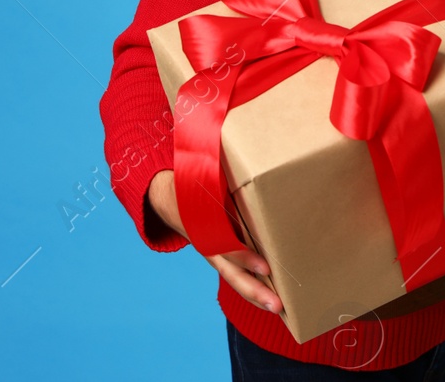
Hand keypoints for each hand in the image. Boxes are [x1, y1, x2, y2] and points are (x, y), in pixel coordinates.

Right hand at [148, 169, 279, 314]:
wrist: (165, 195)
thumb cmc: (192, 177)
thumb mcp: (200, 170)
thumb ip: (217, 164)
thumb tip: (230, 137)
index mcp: (205, 223)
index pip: (227, 244)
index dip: (245, 257)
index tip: (264, 266)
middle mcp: (210, 243)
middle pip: (232, 271)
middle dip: (254, 288)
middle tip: (278, 304)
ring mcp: (214, 252)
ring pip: (234, 277)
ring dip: (255, 293)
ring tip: (279, 307)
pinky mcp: (221, 253)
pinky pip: (236, 272)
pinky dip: (252, 284)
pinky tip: (272, 293)